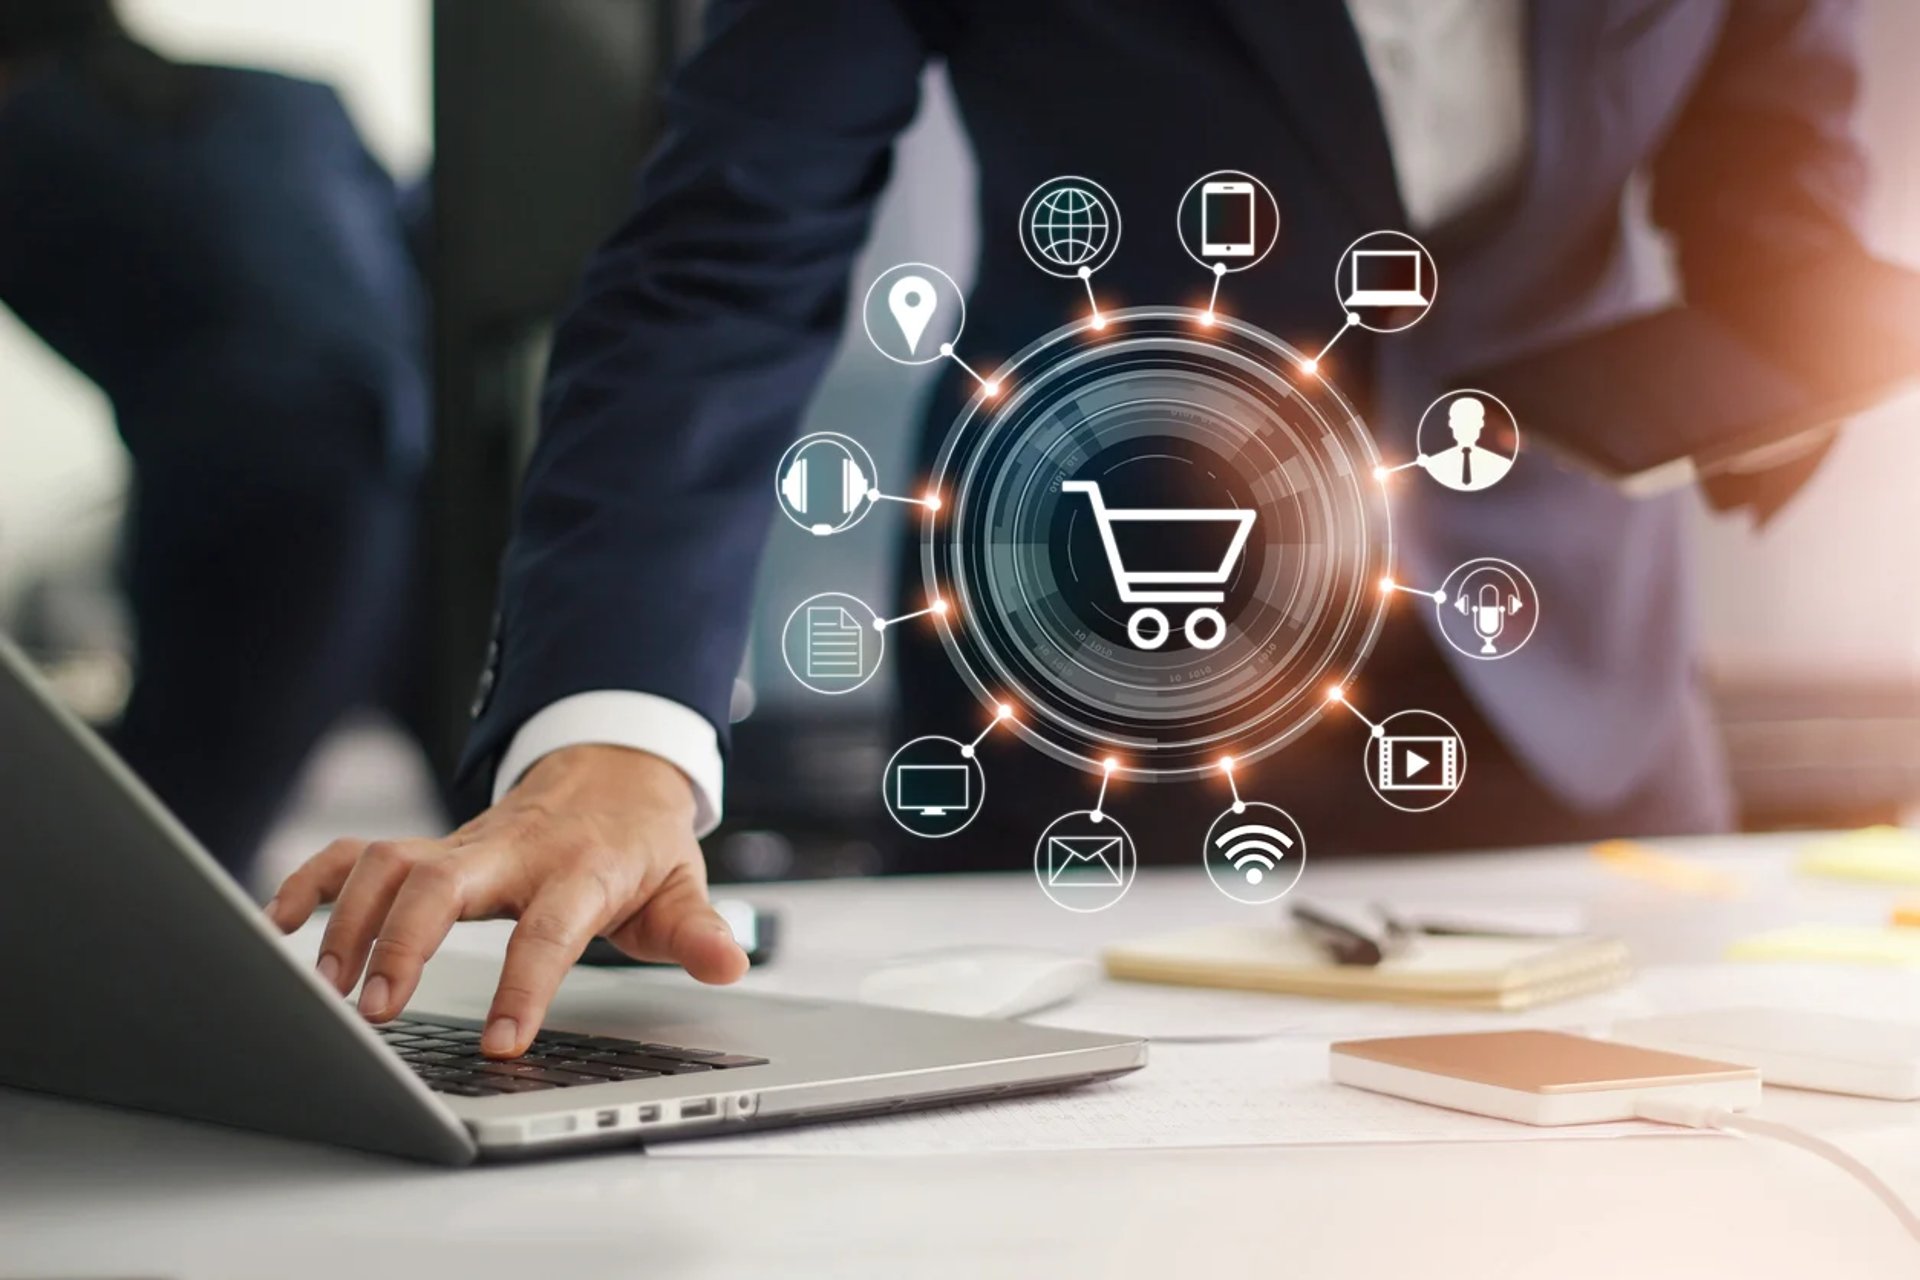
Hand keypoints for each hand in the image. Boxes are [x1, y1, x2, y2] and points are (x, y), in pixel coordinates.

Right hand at [265, 745, 747, 1056]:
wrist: (612, 769)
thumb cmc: (641, 841)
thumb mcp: (683, 886)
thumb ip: (700, 931)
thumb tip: (731, 964)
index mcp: (579, 869)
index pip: (548, 930)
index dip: (522, 987)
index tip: (499, 1043)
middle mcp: (511, 851)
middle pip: (441, 882)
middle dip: (401, 943)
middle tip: (375, 1013)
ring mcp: (464, 843)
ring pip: (388, 861)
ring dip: (348, 920)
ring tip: (326, 989)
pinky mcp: (432, 846)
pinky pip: (359, 852)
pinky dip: (313, 880)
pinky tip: (280, 923)